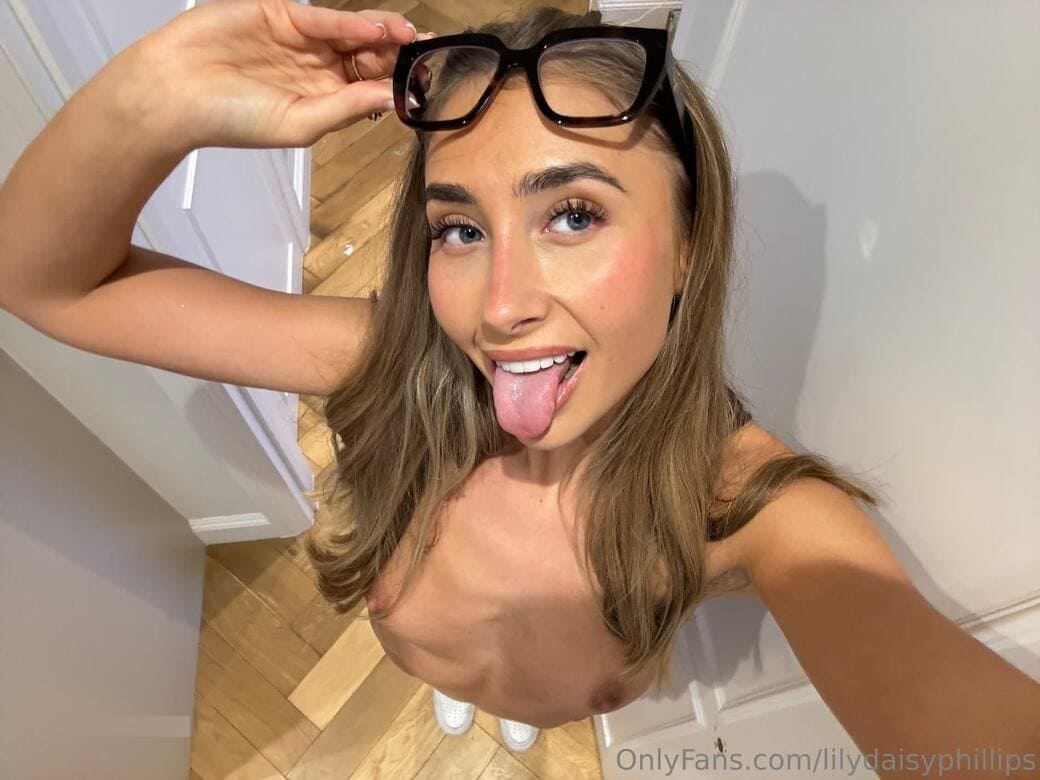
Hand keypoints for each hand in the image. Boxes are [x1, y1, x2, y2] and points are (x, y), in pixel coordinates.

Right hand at [131, 0, 430, 149]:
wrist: (176, 93)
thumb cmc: (235, 120)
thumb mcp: (300, 123)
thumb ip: (346, 108)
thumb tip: (391, 98)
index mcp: (327, 100)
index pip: (372, 88)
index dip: (398, 84)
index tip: (426, 84)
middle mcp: (319, 69)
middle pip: (369, 57)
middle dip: (398, 55)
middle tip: (427, 54)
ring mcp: (301, 40)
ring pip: (351, 34)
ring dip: (381, 34)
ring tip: (409, 36)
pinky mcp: (280, 14)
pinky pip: (321, 18)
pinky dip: (347, 23)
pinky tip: (372, 30)